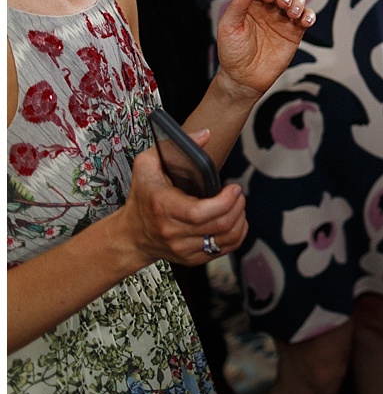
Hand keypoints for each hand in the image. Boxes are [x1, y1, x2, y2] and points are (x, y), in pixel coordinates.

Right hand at [122, 142, 246, 265]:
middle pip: (220, 225)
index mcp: (163, 208)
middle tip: (238, 193)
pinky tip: (235, 221)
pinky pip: (225, 249)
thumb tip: (205, 134)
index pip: (200, 212)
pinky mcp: (192, 258)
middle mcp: (173, 232)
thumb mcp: (147, 165)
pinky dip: (237, 234)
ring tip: (237, 205)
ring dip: (240, 219)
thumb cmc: (142, 197)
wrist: (131, 235)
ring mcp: (183, 248)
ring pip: (226, 238)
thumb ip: (172, 146)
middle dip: (238, 206)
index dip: (225, 201)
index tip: (234, 188)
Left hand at [215, 0, 315, 98]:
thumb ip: (238, 5)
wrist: (245, 78)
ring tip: (293, 14)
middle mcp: (268, 8)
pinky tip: (305, 21)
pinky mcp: (295, 32)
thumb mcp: (228, 27)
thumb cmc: (232, 53)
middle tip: (283, 4)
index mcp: (251, 4)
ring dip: (299, 1)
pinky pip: (306, 18)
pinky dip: (309, 15)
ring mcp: (283, 19)